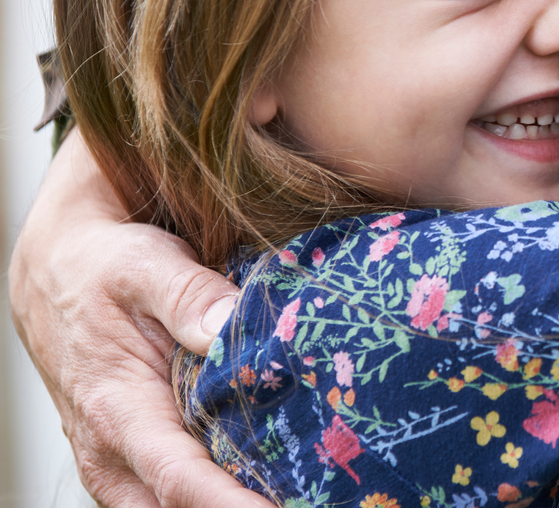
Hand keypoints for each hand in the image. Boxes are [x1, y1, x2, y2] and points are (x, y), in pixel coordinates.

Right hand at [8, 130, 269, 507]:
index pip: (179, 479)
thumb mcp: (144, 265)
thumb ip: (189, 295)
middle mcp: (112, 453)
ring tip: (300, 490)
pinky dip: (218, 493)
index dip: (231, 505)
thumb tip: (230, 324)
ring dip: (230, 501)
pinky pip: (173, 496)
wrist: (56, 275)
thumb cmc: (103, 270)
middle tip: (312, 497)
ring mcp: (120, 464)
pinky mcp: (135, 461)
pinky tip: (271, 479)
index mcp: (116, 410)